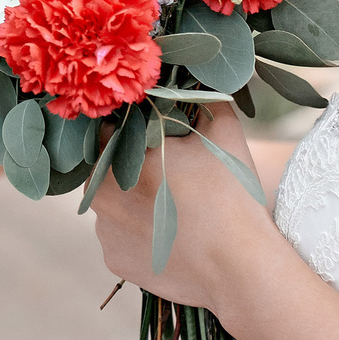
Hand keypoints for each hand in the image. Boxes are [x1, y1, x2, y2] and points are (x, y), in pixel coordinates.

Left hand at [88, 104, 278, 314]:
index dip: (132, 129)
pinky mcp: (115, 261)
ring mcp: (105, 231)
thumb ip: (203, 95)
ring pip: (114, 206)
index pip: (109, 131)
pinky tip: (170, 235)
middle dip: (132, 166)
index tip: (155, 135)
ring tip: (175, 208)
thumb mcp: (223, 130)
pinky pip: (122, 239)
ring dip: (134, 202)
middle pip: (108, 169)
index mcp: (117, 155)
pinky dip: (140, 235)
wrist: (238, 265)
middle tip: (170, 174)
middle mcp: (100, 194)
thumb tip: (198, 74)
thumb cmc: (229, 192)